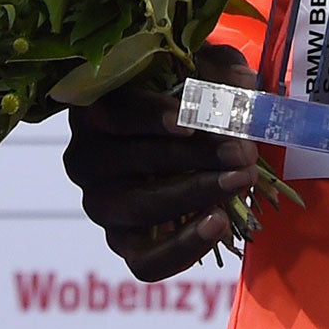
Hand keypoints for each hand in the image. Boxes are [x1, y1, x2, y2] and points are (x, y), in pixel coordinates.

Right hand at [62, 42, 259, 280]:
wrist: (195, 134)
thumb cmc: (193, 88)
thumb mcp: (209, 68)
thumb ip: (222, 73)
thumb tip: (238, 92)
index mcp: (98, 104)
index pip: (117, 111)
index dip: (152, 117)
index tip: (190, 124)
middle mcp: (87, 157)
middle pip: (134, 159)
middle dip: (194, 156)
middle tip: (241, 153)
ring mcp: (101, 203)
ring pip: (139, 207)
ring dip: (194, 194)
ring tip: (240, 180)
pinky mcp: (123, 241)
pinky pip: (146, 260)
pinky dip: (183, 246)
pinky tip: (218, 224)